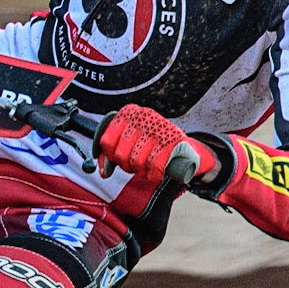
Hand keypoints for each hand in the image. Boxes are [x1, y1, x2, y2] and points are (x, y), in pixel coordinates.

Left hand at [95, 105, 218, 185]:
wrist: (185, 148)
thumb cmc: (151, 146)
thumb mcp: (130, 143)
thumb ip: (112, 154)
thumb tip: (103, 172)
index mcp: (129, 113)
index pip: (106, 141)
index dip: (110, 156)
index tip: (118, 160)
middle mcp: (143, 116)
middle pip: (120, 154)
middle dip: (127, 165)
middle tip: (136, 164)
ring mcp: (158, 127)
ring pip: (137, 161)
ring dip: (141, 170)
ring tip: (147, 166)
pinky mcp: (173, 141)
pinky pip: (155, 165)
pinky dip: (153, 174)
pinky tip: (155, 173)